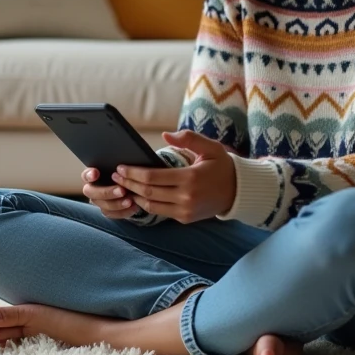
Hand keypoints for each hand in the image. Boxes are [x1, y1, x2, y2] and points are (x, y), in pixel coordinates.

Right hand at [81, 167, 139, 218]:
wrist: (130, 187)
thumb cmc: (123, 173)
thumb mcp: (121, 169)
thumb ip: (118, 168)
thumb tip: (123, 167)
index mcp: (92, 175)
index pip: (86, 175)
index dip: (89, 175)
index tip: (96, 173)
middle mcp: (92, 189)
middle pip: (91, 193)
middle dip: (106, 192)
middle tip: (122, 191)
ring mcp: (98, 201)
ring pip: (102, 205)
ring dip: (116, 204)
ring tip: (130, 201)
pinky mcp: (106, 211)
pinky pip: (111, 214)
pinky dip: (123, 212)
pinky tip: (134, 207)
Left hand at [113, 130, 236, 223]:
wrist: (238, 192)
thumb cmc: (222, 166)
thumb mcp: (210, 147)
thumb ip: (188, 139)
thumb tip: (165, 135)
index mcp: (190, 178)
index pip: (152, 178)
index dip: (133, 173)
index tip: (121, 167)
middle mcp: (186, 197)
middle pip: (147, 193)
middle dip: (128, 183)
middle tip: (115, 175)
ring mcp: (185, 211)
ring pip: (150, 206)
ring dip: (134, 196)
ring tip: (122, 185)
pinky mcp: (185, 219)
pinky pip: (160, 212)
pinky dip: (146, 204)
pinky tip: (137, 195)